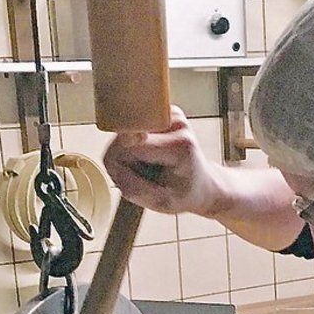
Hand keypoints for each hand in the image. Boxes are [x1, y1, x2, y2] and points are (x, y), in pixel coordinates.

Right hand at [103, 106, 231, 216]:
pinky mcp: (158, 110)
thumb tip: (112, 162)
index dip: (124, 171)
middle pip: (122, 140)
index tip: (140, 182)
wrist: (201, 184)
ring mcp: (167, 112)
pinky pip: (126, 130)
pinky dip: (131, 148)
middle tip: (148, 176)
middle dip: (126, 164)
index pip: (128, 150)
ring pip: (121, 135)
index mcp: (180, 145)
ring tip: (149, 166)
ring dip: (128, 156)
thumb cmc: (184, 193)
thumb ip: (134, 187)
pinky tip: (147, 156)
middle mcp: (175, 121)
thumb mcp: (161, 203)